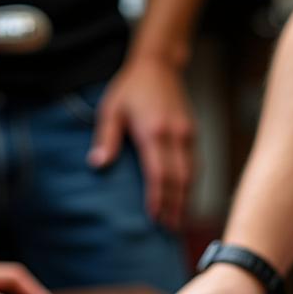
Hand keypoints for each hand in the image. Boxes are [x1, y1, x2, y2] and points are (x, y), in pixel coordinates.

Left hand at [88, 55, 195, 229]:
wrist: (159, 64)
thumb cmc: (131, 87)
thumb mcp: (111, 109)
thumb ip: (106, 138)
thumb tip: (97, 164)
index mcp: (153, 132)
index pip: (159, 173)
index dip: (159, 198)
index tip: (155, 217)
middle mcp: (174, 136)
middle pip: (179, 180)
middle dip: (175, 206)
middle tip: (169, 229)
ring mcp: (187, 135)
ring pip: (191, 175)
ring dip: (186, 200)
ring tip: (178, 222)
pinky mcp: (192, 134)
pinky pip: (195, 166)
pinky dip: (191, 186)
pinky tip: (185, 200)